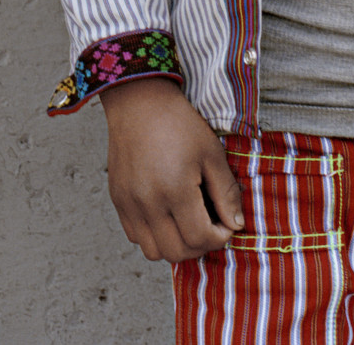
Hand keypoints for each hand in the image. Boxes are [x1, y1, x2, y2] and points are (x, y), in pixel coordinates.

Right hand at [98, 77, 242, 262]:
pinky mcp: (117, 199)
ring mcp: (129, 203)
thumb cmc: (178, 123)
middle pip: (177, 252)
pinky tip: (166, 215)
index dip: (220, 237)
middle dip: (200, 246)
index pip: (201, 238)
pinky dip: (153, 236)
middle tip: (209, 226)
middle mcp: (148, 202)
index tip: (226, 224)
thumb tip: (236, 225)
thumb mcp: (212, 153)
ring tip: (187, 224)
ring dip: (175, 246)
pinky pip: (135, 236)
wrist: (138, 102)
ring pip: (153, 252)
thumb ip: (226, 193)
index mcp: (175, 189)